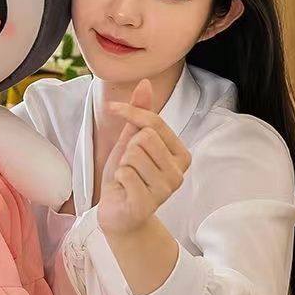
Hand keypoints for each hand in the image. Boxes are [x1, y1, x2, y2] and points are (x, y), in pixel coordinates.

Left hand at [97, 79, 190, 236]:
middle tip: (129, 166)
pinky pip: (125, 173)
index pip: (154, 122)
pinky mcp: (148, 203)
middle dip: (128, 149)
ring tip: (127, 178)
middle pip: (143, 138)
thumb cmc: (126, 175)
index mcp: (180, 155)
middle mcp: (179, 173)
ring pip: (133, 155)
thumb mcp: (131, 140)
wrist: (117, 212)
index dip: (129, 113)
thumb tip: (146, 82)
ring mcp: (166, 190)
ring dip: (122, 165)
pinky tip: (125, 190)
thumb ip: (140, 114)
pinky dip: (118, 179)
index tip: (113, 109)